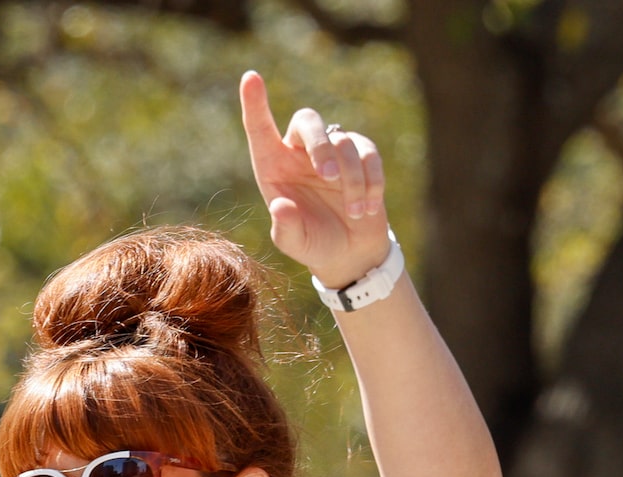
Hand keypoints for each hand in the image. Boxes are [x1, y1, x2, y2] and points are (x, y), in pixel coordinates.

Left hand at [238, 71, 390, 292]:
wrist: (349, 253)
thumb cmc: (313, 244)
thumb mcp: (295, 243)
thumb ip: (285, 228)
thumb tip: (280, 206)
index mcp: (273, 166)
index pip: (260, 129)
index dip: (255, 103)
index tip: (250, 77)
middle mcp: (299, 152)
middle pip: (307, 121)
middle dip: (319, 144)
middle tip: (328, 176)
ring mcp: (332, 150)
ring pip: (344, 143)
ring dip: (352, 179)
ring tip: (354, 212)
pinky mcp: (362, 155)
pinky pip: (369, 155)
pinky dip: (372, 181)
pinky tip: (368, 208)